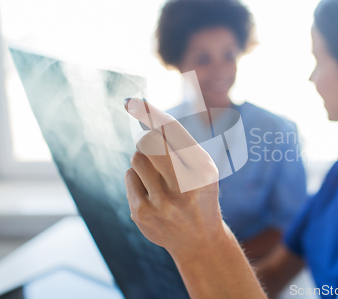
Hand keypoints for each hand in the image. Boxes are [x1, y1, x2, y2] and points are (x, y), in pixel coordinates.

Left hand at [123, 98, 222, 256]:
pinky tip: (152, 193)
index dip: (151, 114)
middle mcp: (183, 185)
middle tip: (151, 142)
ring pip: (137, 157)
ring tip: (158, 174)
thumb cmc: (200, 195)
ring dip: (143, 158)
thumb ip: (181, 147)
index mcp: (202, 170)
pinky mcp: (142, 213)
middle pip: (149, 142)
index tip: (133, 101)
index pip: (172, 132)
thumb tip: (146, 121)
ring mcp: (161, 201)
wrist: (199, 240)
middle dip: (147, 138)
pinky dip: (138, 178)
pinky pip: (130, 176)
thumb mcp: (204, 171)